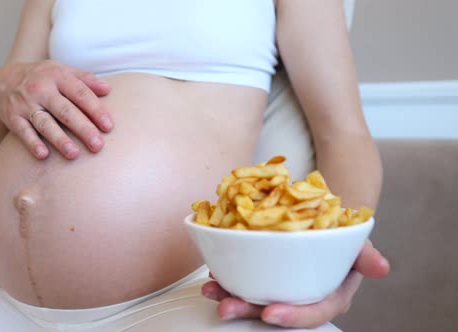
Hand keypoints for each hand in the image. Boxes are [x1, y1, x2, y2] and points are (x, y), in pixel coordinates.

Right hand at [0, 60, 112, 159]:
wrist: (4, 80)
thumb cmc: (43, 78)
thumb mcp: (63, 71)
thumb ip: (86, 80)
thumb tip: (108, 89)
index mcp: (58, 76)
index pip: (80, 93)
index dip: (95, 110)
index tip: (108, 126)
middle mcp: (41, 89)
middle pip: (65, 111)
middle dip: (82, 128)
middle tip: (97, 145)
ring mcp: (26, 104)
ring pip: (45, 123)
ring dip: (59, 139)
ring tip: (74, 154)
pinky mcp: (12, 117)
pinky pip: (23, 131)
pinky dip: (32, 143)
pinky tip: (43, 155)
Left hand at [201, 240, 389, 327]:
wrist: (320, 216)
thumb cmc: (338, 233)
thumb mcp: (356, 241)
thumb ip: (365, 255)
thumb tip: (381, 267)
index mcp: (327, 295)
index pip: (313, 312)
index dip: (292, 316)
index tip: (271, 312)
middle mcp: (299, 295)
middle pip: (274, 311)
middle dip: (248, 311)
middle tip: (226, 307)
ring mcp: (277, 285)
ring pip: (252, 298)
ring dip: (228, 296)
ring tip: (210, 288)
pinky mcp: (260, 272)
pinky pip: (241, 280)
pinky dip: (226, 277)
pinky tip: (213, 271)